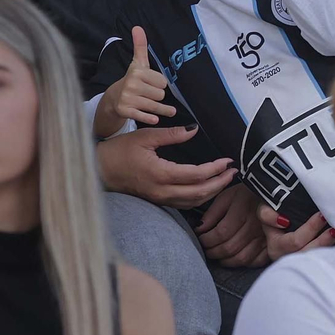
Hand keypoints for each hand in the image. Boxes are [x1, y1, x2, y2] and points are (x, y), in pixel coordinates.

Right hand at [96, 125, 236, 208]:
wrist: (100, 170)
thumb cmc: (120, 151)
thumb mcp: (145, 137)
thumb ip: (171, 135)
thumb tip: (194, 130)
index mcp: (161, 173)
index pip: (196, 175)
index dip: (215, 169)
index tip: (227, 161)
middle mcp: (163, 191)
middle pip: (200, 193)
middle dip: (220, 183)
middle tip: (233, 172)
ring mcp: (161, 199)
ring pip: (194, 201)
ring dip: (212, 192)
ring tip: (225, 180)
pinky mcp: (159, 201)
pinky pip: (185, 204)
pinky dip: (200, 198)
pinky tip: (207, 189)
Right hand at [111, 27, 176, 125]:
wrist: (114, 97)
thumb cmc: (132, 79)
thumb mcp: (137, 63)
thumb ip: (140, 46)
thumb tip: (137, 27)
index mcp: (137, 71)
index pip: (162, 81)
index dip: (159, 84)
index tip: (153, 84)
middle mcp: (131, 84)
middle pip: (160, 94)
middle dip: (158, 96)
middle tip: (151, 95)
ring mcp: (128, 98)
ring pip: (155, 106)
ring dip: (161, 109)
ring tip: (164, 110)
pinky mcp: (125, 111)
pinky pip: (144, 116)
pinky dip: (150, 118)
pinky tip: (155, 118)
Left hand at [196, 185, 268, 265]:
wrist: (275, 193)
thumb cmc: (248, 193)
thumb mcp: (227, 195)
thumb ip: (212, 213)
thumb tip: (200, 228)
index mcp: (242, 211)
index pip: (220, 233)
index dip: (207, 240)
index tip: (200, 238)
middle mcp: (254, 226)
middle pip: (229, 248)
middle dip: (213, 252)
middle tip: (206, 249)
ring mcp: (265, 237)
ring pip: (241, 258)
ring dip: (225, 261)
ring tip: (218, 256)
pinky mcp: (272, 244)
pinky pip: (256, 261)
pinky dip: (243, 263)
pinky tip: (234, 258)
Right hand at [257, 206, 334, 262]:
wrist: (278, 234)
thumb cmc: (273, 221)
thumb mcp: (264, 213)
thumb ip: (267, 215)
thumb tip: (283, 221)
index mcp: (276, 246)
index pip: (295, 241)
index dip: (310, 228)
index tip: (321, 215)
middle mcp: (286, 258)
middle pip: (307, 253)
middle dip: (323, 240)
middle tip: (334, 227)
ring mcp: (297, 264)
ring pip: (315, 260)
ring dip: (328, 247)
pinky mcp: (307, 266)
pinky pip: (319, 261)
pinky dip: (329, 253)